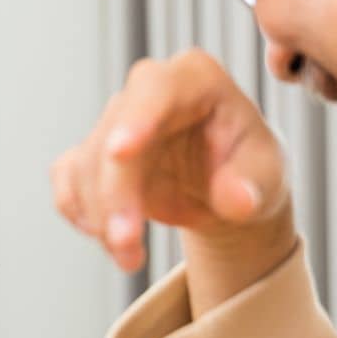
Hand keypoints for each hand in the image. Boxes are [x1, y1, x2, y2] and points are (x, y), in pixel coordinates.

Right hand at [51, 49, 297, 309]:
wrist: (228, 187)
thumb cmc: (251, 168)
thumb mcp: (268, 176)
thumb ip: (253, 185)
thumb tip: (236, 200)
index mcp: (195, 79)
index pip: (156, 89)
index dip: (136, 119)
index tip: (121, 153)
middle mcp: (147, 92)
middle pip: (111, 139)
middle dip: (113, 196)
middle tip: (127, 247)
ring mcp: (116, 120)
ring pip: (86, 165)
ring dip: (100, 217)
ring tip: (130, 258)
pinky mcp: (93, 150)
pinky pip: (68, 178)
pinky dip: (81, 212)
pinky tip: (110, 238)